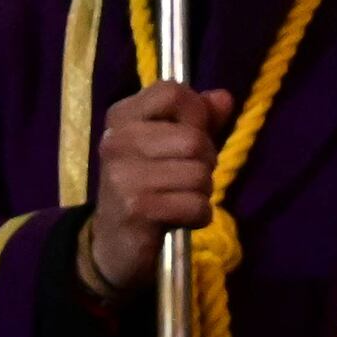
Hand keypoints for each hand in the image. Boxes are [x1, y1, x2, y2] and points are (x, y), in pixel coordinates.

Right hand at [79, 85, 230, 298]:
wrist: (113, 244)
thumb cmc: (147, 186)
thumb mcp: (170, 146)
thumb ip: (198, 120)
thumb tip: (223, 98)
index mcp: (122, 116)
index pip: (172, 92)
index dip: (195, 113)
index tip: (190, 134)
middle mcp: (117, 140)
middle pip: (193, 138)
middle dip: (205, 162)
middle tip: (187, 178)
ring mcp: (124, 175)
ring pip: (199, 173)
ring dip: (202, 192)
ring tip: (181, 198)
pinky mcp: (136, 208)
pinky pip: (196, 205)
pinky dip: (198, 216)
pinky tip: (179, 219)